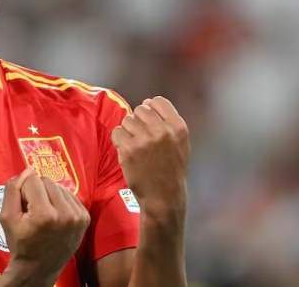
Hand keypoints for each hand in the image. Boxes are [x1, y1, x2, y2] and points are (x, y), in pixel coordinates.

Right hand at [0, 167, 89, 285]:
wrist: (39, 268)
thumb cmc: (20, 243)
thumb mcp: (7, 217)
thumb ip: (13, 190)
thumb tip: (28, 170)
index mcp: (44, 215)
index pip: (32, 180)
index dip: (23, 190)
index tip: (22, 207)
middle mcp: (65, 214)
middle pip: (47, 181)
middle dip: (36, 191)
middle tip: (32, 211)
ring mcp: (78, 216)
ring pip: (59, 186)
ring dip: (49, 195)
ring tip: (44, 214)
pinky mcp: (85, 218)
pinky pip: (70, 195)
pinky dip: (60, 201)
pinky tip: (55, 215)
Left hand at [111, 96, 189, 229]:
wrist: (163, 196)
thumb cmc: (172, 170)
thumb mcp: (181, 143)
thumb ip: (168, 122)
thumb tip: (148, 103)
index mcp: (178, 127)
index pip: (158, 101)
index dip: (150, 108)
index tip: (148, 121)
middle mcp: (162, 131)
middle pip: (140, 109)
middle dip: (138, 121)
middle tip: (140, 137)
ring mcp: (145, 139)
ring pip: (127, 120)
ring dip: (128, 131)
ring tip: (134, 146)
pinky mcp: (129, 149)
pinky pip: (117, 132)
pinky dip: (118, 140)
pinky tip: (126, 151)